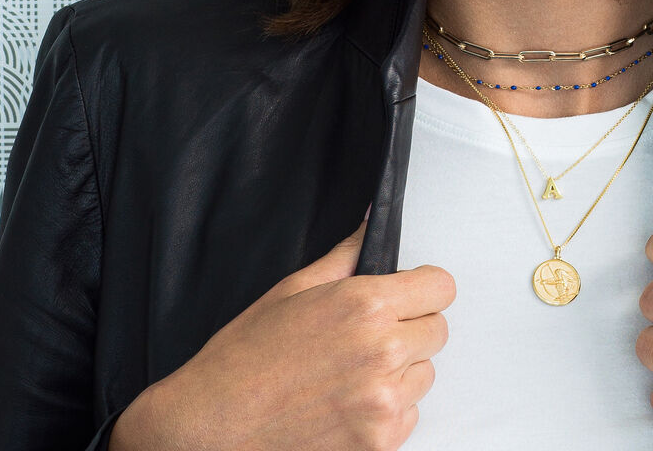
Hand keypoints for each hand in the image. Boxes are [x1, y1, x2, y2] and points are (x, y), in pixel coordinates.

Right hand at [136, 210, 455, 450]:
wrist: (211, 427)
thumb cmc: (245, 359)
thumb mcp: (294, 289)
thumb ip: (347, 255)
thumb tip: (372, 224)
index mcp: (365, 306)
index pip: (441, 287)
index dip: (423, 288)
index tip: (408, 294)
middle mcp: (381, 352)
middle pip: (437, 330)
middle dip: (410, 327)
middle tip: (368, 335)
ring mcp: (382, 404)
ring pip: (424, 375)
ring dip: (400, 371)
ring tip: (351, 372)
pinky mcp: (379, 444)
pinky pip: (409, 416)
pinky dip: (387, 411)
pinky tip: (347, 403)